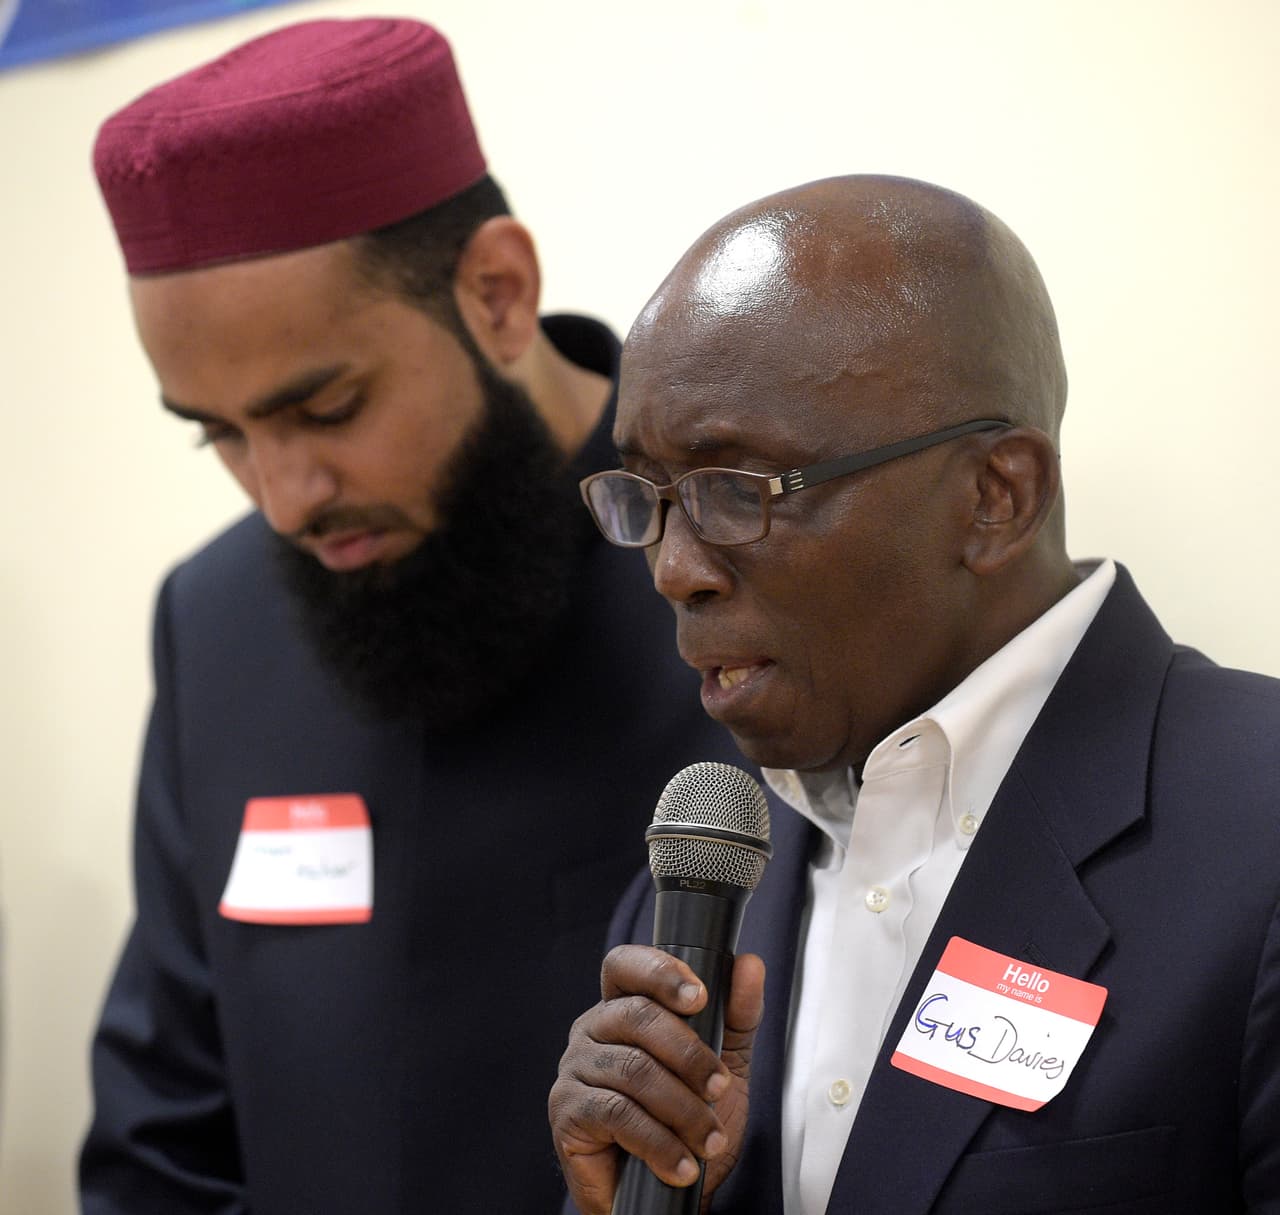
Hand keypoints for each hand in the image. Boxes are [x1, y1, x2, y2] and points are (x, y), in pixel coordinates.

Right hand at [548, 944, 765, 1214]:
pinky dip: (659, 1142)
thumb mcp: (724, 1064)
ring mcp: (574, 1070)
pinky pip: (617, 1114)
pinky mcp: (567, 1113)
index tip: (700, 996)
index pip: (625, 965)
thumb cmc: (686, 1121)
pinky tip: (682, 1164)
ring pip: (633, 1069)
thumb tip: (749, 965)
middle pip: (636, 1016)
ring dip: (683, 1108)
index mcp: (621, 1007)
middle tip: (719, 1086)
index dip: (659, 971)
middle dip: (689, 1053)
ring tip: (710, 1139)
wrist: (663, 1196)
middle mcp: (591, 1030)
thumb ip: (736, 1015)